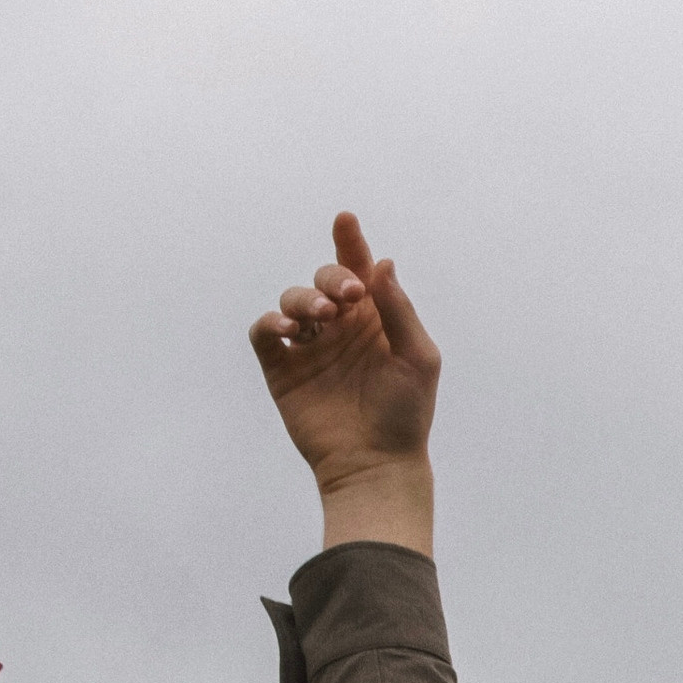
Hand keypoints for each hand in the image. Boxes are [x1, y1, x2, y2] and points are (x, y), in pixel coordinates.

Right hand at [249, 212, 439, 551]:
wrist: (376, 463)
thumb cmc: (406, 413)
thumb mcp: (418, 357)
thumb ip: (399, 309)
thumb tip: (382, 262)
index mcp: (375, 319)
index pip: (359, 270)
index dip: (350, 242)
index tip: (346, 220)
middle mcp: (340, 327)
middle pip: (325, 279)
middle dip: (332, 277)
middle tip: (347, 298)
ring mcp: (310, 347)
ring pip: (292, 300)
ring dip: (304, 299)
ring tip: (321, 319)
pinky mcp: (282, 369)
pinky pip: (264, 332)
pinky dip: (270, 322)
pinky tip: (287, 330)